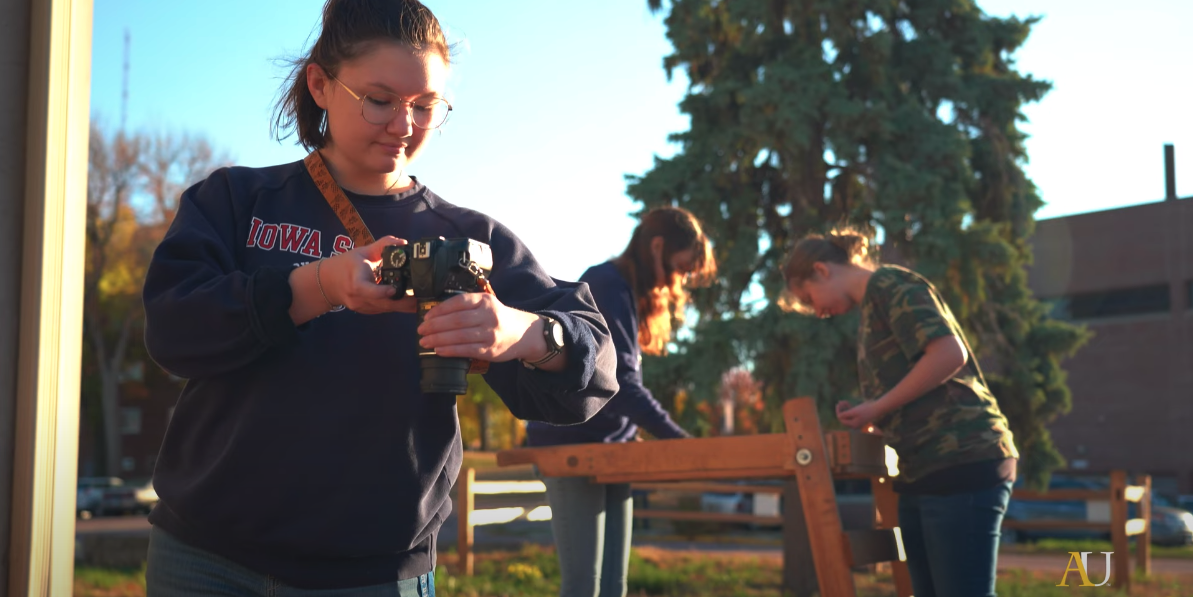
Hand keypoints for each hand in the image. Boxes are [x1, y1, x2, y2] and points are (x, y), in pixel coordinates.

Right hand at [324, 236, 416, 314]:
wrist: (328, 283)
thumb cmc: (346, 265)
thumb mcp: (362, 252)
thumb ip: (383, 245)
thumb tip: (403, 242)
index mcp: (355, 283)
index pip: (367, 290)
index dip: (381, 292)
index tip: (394, 289)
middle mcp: (359, 299)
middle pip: (384, 304)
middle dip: (405, 303)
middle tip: (423, 296)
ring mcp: (364, 308)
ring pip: (387, 309)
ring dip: (405, 306)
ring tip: (423, 299)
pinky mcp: (369, 312)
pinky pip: (386, 310)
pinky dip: (398, 306)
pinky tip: (412, 301)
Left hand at [416, 292, 541, 361]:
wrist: (525, 333)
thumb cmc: (500, 318)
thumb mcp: (487, 304)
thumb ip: (467, 306)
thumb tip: (436, 314)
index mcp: (485, 301)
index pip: (458, 303)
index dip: (439, 310)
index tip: (426, 316)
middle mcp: (488, 316)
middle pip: (456, 321)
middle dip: (434, 326)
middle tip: (420, 330)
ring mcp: (490, 334)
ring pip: (459, 336)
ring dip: (438, 340)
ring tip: (424, 342)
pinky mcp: (490, 350)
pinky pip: (466, 350)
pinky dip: (450, 351)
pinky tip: (439, 351)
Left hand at [836, 399, 885, 429]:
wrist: (878, 408)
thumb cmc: (866, 409)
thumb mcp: (854, 411)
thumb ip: (845, 414)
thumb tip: (838, 416)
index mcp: (853, 424)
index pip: (841, 419)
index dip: (838, 411)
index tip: (838, 404)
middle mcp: (854, 424)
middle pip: (843, 417)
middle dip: (841, 409)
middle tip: (840, 401)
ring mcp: (857, 421)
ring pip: (847, 415)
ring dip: (844, 408)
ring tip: (843, 401)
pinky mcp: (859, 417)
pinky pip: (851, 414)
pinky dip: (848, 408)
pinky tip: (847, 402)